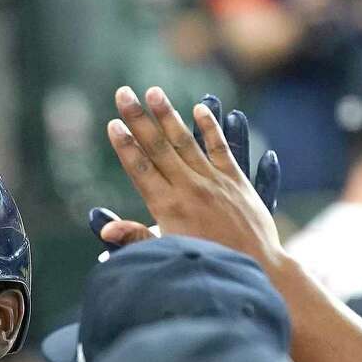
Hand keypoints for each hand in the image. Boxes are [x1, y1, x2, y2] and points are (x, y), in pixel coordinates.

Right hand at [106, 86, 283, 267]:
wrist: (256, 268)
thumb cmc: (206, 265)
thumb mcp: (166, 253)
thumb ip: (135, 237)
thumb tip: (105, 227)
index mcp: (167, 206)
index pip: (140, 168)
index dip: (125, 146)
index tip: (113, 124)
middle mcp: (189, 188)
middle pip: (158, 147)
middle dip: (138, 119)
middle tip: (124, 93)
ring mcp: (214, 181)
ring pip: (186, 141)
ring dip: (168, 115)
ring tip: (154, 92)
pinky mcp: (237, 181)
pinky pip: (222, 148)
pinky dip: (212, 128)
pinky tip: (202, 109)